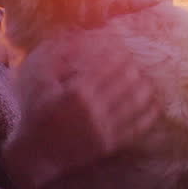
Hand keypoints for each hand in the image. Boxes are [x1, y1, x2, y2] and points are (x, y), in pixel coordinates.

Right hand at [1, 44, 158, 188]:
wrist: (35, 153)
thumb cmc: (34, 111)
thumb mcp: (36, 77)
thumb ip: (56, 53)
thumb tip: (78, 35)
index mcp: (77, 91)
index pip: (109, 64)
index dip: (119, 53)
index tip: (121, 48)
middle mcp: (94, 109)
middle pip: (127, 80)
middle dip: (133, 67)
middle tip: (133, 61)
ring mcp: (104, 128)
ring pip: (137, 101)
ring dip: (145, 86)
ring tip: (144, 78)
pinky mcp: (110, 144)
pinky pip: (137, 127)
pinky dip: (149, 113)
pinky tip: (153, 104)